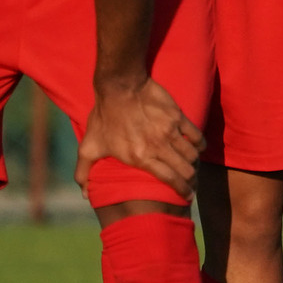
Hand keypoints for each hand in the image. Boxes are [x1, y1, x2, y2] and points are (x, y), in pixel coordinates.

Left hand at [82, 77, 203, 195]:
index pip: (170, 179)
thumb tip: (83, 195)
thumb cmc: (104, 117)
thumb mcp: (88, 146)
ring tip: (192, 167)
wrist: (119, 86)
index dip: (182, 191)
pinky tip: (197, 147)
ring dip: (194, 163)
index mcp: (140, 157)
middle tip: (192, 184)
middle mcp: (159, 147)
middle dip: (191, 180)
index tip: (187, 196)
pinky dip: (199, 144)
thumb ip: (83, 172)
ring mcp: (170, 131)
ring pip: (192, 154)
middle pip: (186, 169)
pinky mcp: (177, 117)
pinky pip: (196, 135)